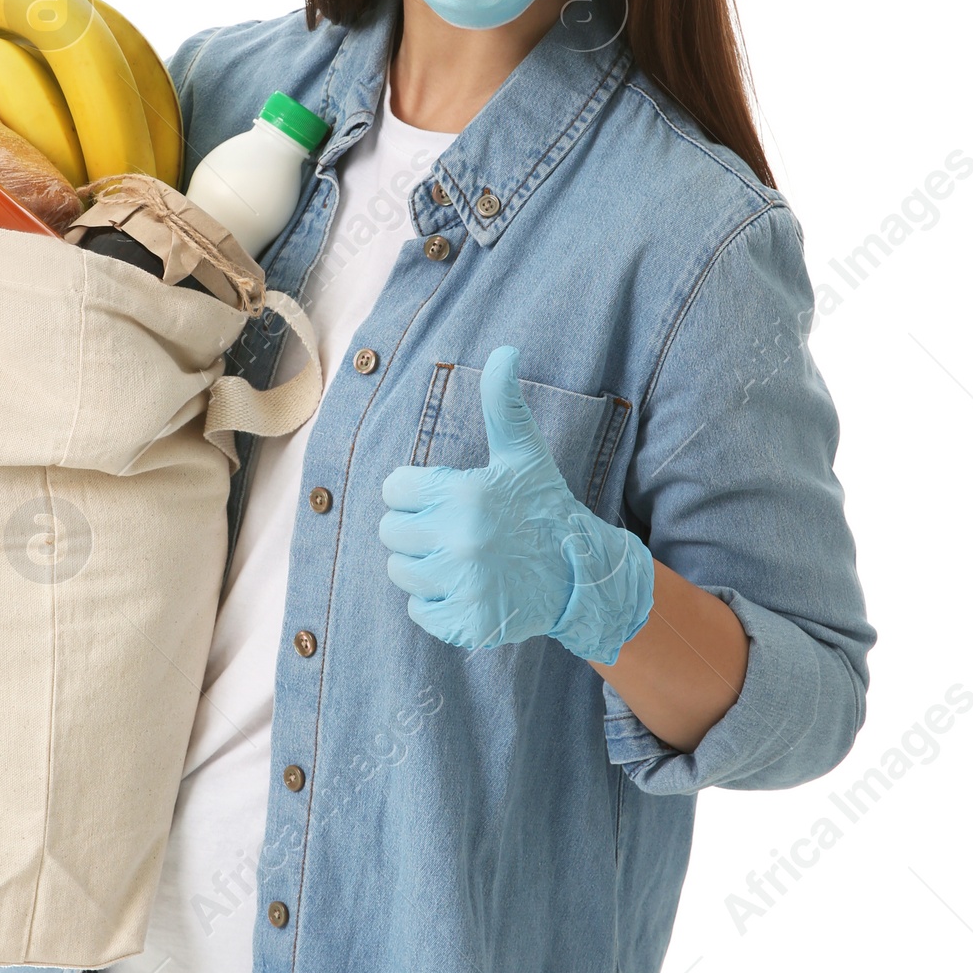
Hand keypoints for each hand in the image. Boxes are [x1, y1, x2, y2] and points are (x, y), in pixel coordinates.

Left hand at [378, 346, 654, 662]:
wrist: (582, 574)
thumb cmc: (544, 507)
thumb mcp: (524, 453)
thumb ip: (503, 404)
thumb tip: (506, 350)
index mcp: (465, 494)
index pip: (394, 489)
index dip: (415, 491)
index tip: (445, 498)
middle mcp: (460, 540)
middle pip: (391, 531)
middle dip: (416, 528)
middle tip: (452, 530)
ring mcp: (462, 585)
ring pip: (400, 571)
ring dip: (423, 566)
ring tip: (460, 558)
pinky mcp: (465, 622)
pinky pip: (417, 612)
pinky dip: (435, 604)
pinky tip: (466, 588)